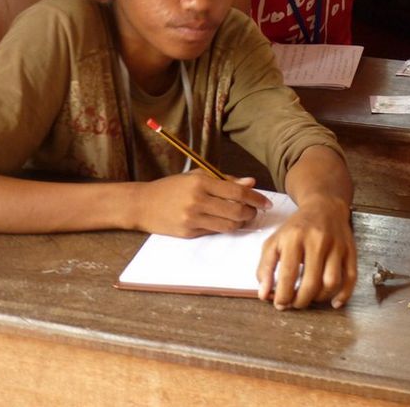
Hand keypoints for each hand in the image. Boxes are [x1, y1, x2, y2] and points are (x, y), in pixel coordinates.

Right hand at [133, 171, 270, 237]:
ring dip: (241, 223)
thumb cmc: (172, 187)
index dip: (256, 198)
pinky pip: (215, 232)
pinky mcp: (188, 233)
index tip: (266, 202)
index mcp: (201, 182)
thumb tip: (251, 182)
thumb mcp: (197, 176)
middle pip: (236, 211)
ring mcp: (192, 219)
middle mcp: (197, 201)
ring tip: (243, 217)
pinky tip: (225, 221)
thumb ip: (225, 179)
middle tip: (255, 211)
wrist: (142, 204)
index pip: (237, 191)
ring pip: (229, 225)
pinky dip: (225, 227)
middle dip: (251, 213)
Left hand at [256, 194, 355, 309]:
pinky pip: (351, 277)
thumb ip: (265, 267)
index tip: (280, 304)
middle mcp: (317, 241)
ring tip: (310, 298)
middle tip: (295, 304)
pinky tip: (334, 302)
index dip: (282, 295)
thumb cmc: (297, 227)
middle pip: (311, 282)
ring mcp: (336, 246)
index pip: (288, 275)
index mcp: (294, 237)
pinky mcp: (350, 250)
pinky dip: (344, 294)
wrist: (324, 206)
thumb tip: (264, 294)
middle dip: (301, 301)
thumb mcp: (275, 241)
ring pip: (332, 282)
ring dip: (320, 298)